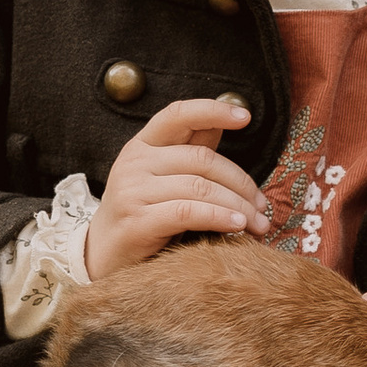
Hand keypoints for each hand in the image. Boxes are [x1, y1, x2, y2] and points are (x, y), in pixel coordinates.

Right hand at [84, 97, 270, 275]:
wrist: (103, 256)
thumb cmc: (143, 214)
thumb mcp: (163, 177)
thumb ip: (189, 151)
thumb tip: (222, 123)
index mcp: (142, 144)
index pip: (178, 115)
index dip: (213, 110)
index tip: (246, 117)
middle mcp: (134, 162)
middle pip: (202, 160)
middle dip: (241, 183)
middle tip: (263, 206)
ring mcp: (132, 191)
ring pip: (200, 188)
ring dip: (238, 206)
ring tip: (258, 223)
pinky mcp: (137, 222)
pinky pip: (188, 212)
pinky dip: (219, 217)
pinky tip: (237, 226)